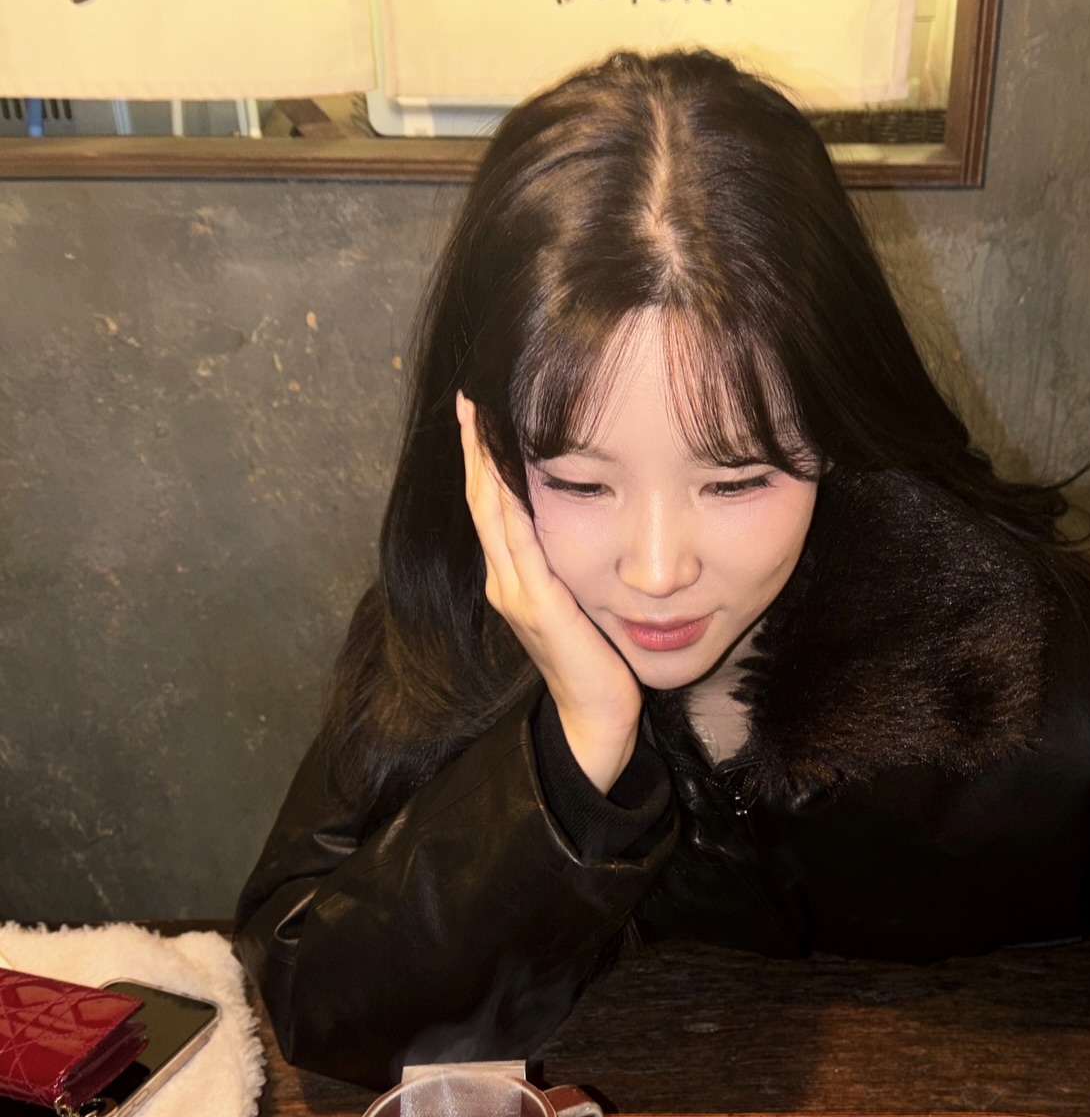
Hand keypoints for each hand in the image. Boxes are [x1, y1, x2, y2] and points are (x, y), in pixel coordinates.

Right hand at [457, 393, 641, 792]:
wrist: (594, 718)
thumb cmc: (594, 663)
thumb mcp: (576, 604)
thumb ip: (564, 570)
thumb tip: (574, 531)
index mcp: (513, 580)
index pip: (492, 508)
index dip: (480, 461)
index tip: (476, 414)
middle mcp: (506, 582)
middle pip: (482, 503)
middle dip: (473, 450)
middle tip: (467, 398)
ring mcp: (517, 594)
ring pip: (492, 516)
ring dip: (483, 466)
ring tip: (477, 421)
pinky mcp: (538, 605)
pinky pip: (519, 544)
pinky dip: (508, 505)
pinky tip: (504, 474)